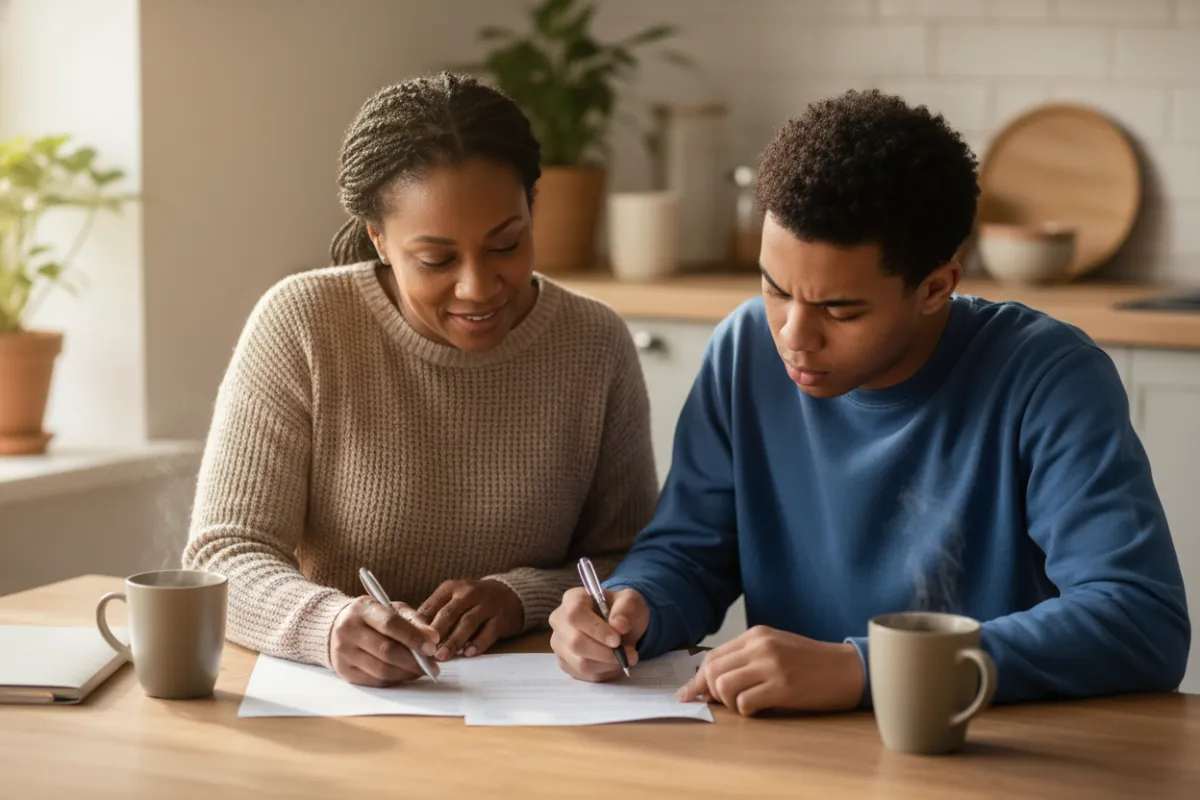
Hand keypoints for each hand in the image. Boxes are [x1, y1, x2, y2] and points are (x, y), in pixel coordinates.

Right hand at [329, 596, 439, 686]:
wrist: (336, 626)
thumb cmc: (372, 617)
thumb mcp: (392, 609)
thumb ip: (414, 621)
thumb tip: (433, 638)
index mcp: (362, 609)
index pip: (390, 624)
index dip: (413, 637)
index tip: (432, 646)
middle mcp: (349, 630)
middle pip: (386, 651)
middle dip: (414, 661)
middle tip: (432, 665)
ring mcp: (344, 653)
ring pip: (382, 670)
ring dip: (407, 673)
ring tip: (421, 670)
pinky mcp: (345, 672)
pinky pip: (375, 681)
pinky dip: (395, 680)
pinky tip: (405, 674)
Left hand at [414, 579, 523, 660]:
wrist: (510, 595)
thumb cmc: (473, 601)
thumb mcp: (453, 599)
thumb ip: (435, 614)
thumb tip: (412, 635)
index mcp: (451, 588)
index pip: (432, 606)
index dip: (420, 624)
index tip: (410, 640)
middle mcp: (468, 593)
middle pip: (449, 613)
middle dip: (435, 633)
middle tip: (425, 650)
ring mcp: (487, 604)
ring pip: (467, 622)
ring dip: (454, 641)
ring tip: (442, 656)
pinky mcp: (501, 617)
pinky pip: (489, 631)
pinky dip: (478, 643)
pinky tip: (469, 653)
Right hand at [549, 587, 649, 681]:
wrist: (619, 625)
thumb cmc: (621, 610)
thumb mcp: (630, 601)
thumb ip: (626, 609)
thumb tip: (619, 625)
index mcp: (572, 599)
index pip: (575, 615)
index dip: (596, 629)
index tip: (617, 640)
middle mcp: (559, 621)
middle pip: (575, 642)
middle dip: (605, 653)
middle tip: (629, 654)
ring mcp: (559, 643)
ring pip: (580, 662)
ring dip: (607, 665)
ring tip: (625, 658)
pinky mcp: (565, 662)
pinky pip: (583, 674)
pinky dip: (603, 673)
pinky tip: (614, 664)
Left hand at [676, 626, 864, 715]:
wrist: (849, 669)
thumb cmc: (812, 663)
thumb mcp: (777, 648)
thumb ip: (747, 658)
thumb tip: (712, 681)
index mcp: (757, 635)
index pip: (713, 656)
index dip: (699, 679)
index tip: (692, 694)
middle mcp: (760, 646)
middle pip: (712, 670)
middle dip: (710, 691)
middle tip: (724, 703)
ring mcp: (771, 665)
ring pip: (724, 686)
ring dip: (729, 703)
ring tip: (745, 704)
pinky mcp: (783, 687)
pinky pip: (745, 703)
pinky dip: (746, 711)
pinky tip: (760, 709)